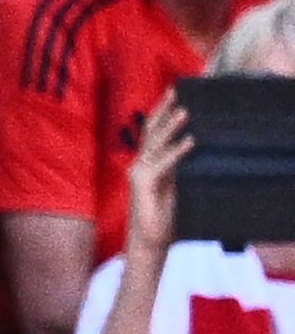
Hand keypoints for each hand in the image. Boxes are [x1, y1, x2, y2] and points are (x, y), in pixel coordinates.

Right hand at [125, 88, 191, 263]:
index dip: (163, 112)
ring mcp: (138, 175)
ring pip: (156, 144)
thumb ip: (179, 169)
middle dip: (163, 109)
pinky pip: (163, 164)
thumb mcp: (175, 187)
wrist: (149, 244)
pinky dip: (178, 151)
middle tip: (176, 89)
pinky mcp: (142, 185)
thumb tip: (195, 146)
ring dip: (171, 126)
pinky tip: (191, 141)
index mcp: (146, 165)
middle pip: (150, 131)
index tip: (176, 93)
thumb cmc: (164, 219)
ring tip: (185, 110)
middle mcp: (139, 166)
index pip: (153, 133)